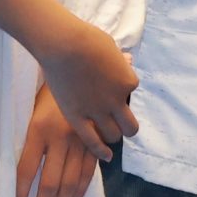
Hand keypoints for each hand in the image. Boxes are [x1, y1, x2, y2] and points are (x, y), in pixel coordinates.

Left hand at [16, 83, 99, 196]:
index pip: (26, 171)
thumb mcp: (31, 107)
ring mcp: (81, 140)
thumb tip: (19, 169)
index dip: (21, 195)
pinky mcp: (94, 140)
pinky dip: (81, 190)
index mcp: (39, 130)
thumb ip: (29, 136)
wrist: (79, 62)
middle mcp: (61, 138)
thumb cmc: (48, 86)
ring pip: (71, 181)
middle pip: (50, 182)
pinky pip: (88, 171)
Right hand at [33, 16, 138, 159]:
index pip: (131, 92)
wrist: (66, 45)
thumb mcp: (111, 49)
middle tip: (120, 125)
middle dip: (127, 127)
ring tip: (108, 134)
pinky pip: (93, 141)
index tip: (112, 88)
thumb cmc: (87, 39)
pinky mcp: (77, 118)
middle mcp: (116, 100)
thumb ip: (119, 62)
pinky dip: (102, 151)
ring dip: (113, 135)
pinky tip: (107, 157)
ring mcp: (97, 111)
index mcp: (127, 81)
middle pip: (130, 126)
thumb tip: (125, 60)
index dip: (121, 91)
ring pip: (114, 135)